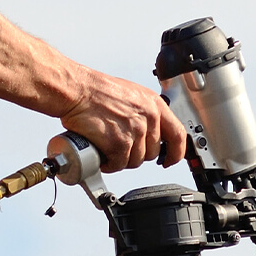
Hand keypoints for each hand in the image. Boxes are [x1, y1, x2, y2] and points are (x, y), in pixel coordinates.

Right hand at [60, 71, 187, 172]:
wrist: (78, 91)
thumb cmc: (97, 91)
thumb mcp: (132, 95)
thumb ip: (144, 112)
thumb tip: (147, 130)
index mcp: (155, 105)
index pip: (178, 135)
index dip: (176, 152)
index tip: (169, 160)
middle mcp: (148, 118)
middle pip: (153, 152)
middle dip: (137, 155)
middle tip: (122, 149)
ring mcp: (135, 132)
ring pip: (136, 160)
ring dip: (121, 160)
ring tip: (109, 149)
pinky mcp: (120, 144)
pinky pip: (119, 164)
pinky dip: (109, 164)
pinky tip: (102, 155)